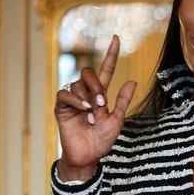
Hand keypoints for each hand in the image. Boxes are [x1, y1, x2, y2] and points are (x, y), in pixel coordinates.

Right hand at [55, 35, 136, 180]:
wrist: (88, 156)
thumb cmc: (101, 140)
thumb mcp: (117, 121)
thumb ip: (122, 101)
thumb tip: (132, 81)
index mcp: (100, 95)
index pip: (106, 70)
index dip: (111, 54)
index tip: (116, 37)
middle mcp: (86, 94)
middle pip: (88, 72)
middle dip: (96, 85)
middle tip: (101, 104)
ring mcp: (72, 100)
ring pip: (77, 84)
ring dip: (88, 99)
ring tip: (92, 116)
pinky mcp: (61, 108)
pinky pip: (64, 94)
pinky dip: (75, 100)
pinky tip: (83, 110)